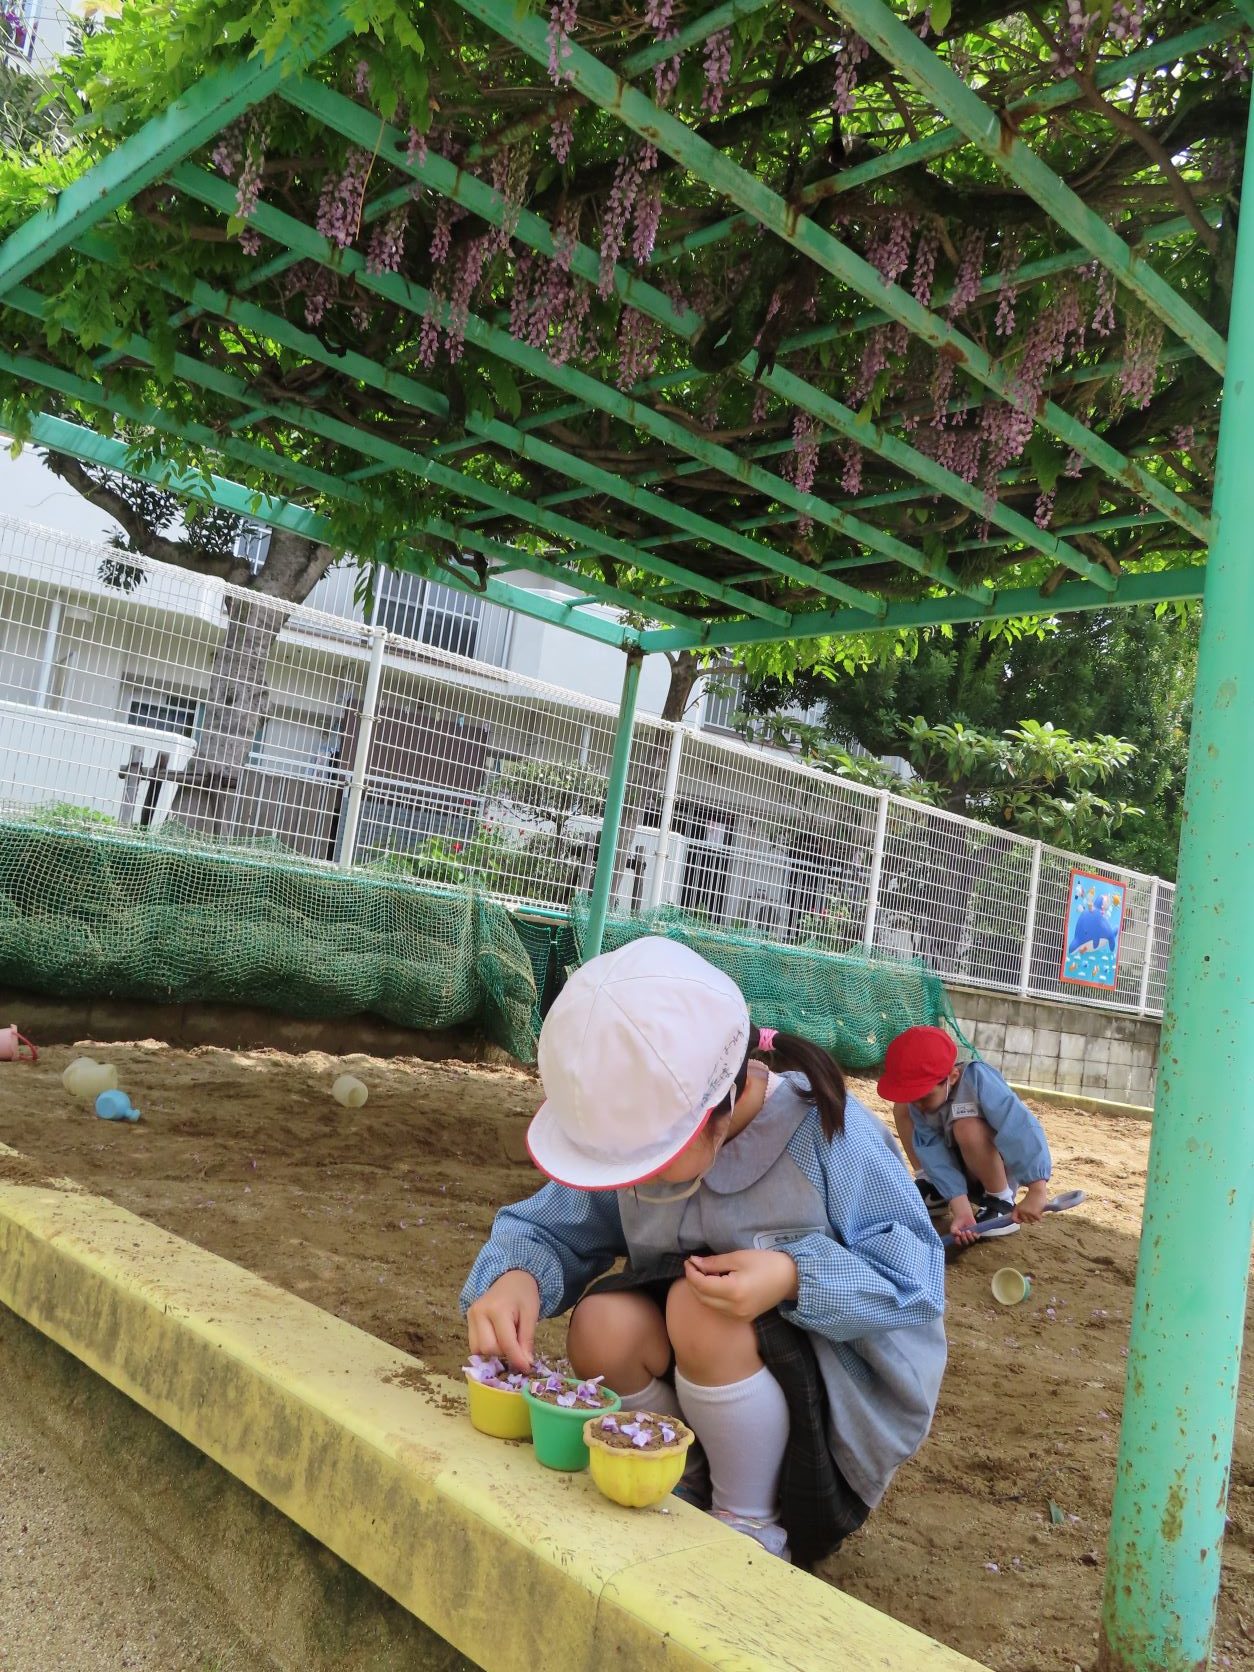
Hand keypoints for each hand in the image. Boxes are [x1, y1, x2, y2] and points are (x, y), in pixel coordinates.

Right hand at [466, 1270, 540, 1370]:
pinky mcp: (467, 1320)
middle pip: (488, 1349)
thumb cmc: (524, 1295)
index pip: (505, 1343)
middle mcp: (479, 1313)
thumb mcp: (531, 1314)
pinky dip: (487, 1348)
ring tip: (507, 1342)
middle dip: (504, 1354)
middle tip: (517, 1348)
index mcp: (497, 1309)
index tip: (526, 1369)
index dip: (517, 1359)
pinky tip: (497, 1340)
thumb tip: (525, 1365)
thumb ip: (527, 1340)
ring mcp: (470, 1316)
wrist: (511, 1277)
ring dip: (494, 1353)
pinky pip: (474, 1344)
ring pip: (478, 1350)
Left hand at [682, 1250, 798, 1319]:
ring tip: (703, 1273)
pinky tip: (715, 1284)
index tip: (689, 1261)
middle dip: (693, 1281)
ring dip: (701, 1290)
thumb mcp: (739, 1257)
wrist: (789, 1279)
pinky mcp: (742, 1318)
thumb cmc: (765, 1263)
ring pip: (709, 1305)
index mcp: (733, 1291)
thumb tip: (694, 1262)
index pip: (702, 1285)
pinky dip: (712, 1297)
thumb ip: (714, 1262)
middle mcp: (733, 1308)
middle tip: (693, 1265)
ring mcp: (738, 1316)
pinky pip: (719, 1309)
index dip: (691, 1273)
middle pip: (702, 1297)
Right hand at [948, 1195, 979, 1245]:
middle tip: (963, 1232)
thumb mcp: (953, 1227)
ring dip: (969, 1237)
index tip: (957, 1237)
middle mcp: (965, 1239)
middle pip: (966, 1243)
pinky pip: (977, 1237)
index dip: (958, 1242)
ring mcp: (971, 1236)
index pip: (959, 1243)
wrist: (963, 1216)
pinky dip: (975, 1236)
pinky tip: (973, 1233)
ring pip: (972, 1240)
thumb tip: (959, 1234)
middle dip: (964, 1238)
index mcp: (959, 1238)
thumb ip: (954, 1232)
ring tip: (967, 1231)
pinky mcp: (975, 1233)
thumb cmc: (957, 1222)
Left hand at [1013, 1181, 1049, 1225]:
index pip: (1014, 1218)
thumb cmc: (1031, 1198)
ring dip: (1035, 1217)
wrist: (1037, 1191)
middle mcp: (1021, 1211)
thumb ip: (1021, 1212)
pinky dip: (1040, 1216)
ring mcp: (1028, 1212)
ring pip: (1032, 1221)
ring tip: (1036, 1209)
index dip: (1018, 1221)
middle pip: (1026, 1221)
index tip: (1021, 1220)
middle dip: (1030, 1218)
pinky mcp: (1035, 1213)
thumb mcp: (1023, 1204)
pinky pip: (1038, 1219)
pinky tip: (1039, 1210)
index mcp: (1017, 1208)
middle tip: (1032, 1212)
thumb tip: (1021, 1222)